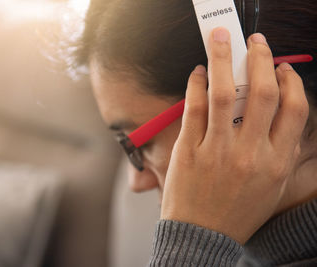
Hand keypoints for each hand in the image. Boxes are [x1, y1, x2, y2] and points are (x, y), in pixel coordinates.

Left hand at [160, 27, 308, 243]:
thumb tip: (281, 112)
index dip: (289, 81)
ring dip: (222, 58)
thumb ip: (280, 150)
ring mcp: (217, 150)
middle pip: (262, 92)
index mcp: (276, 161)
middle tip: (256, 41)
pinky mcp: (188, 150)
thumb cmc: (237, 210)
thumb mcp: (271, 185)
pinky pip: (193, 108)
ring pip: (224, 92)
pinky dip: (195, 84)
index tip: (280, 67)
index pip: (293, 108)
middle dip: (261, 58)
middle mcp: (249, 153)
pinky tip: (197, 73)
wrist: (202, 236)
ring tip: (220, 38)